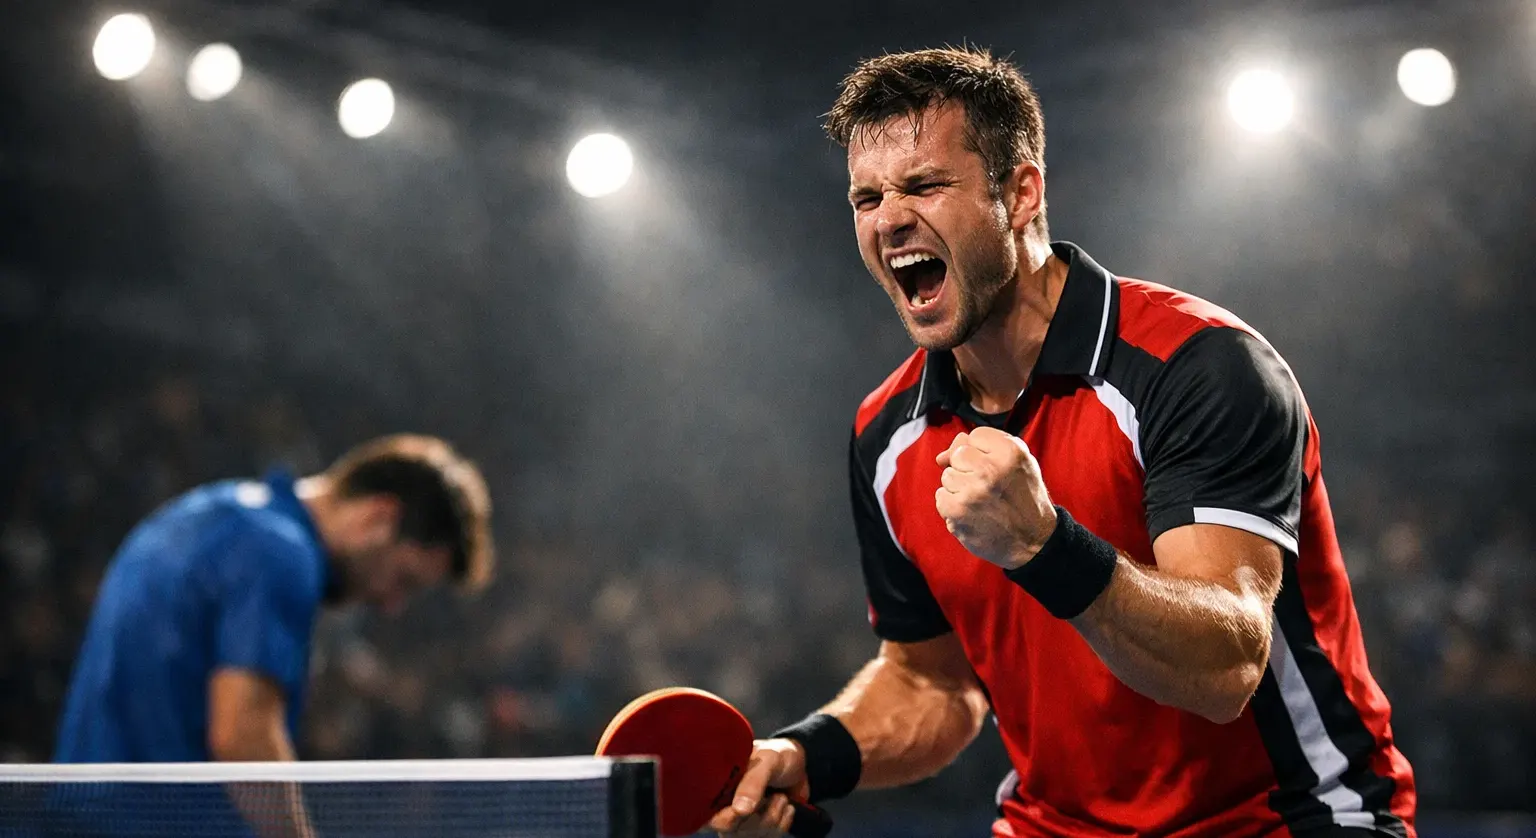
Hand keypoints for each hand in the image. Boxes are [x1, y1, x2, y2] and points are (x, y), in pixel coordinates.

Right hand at [707, 738, 809, 835]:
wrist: (800, 765)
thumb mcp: (768, 760)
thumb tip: (739, 809)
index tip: (744, 810)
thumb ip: (753, 782)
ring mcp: (742, 817)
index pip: (709, 814)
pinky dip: (782, 825)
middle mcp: (726, 803)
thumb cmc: (779, 755)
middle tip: (774, 797)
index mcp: (720, 784)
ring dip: (773, 819)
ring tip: (781, 798)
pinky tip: (786, 807)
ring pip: (750, 836)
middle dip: (758, 819)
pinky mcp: (759, 826)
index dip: (726, 817)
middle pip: (730, 831)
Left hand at [935, 426, 1057, 569]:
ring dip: (960, 489)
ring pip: (947, 476)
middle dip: (969, 470)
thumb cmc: (1022, 497)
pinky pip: (941, 497)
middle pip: (958, 454)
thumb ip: (983, 446)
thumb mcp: (1016, 463)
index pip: (974, 436)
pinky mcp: (958, 510)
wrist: (1033, 541)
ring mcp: (972, 490)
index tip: (996, 469)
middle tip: (989, 487)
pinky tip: (972, 513)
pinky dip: (953, 506)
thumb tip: (941, 456)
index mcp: (1009, 452)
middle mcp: (990, 469)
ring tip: (982, 501)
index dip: (982, 453)